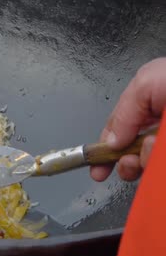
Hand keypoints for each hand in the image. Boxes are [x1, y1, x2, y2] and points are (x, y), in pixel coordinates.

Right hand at [90, 58, 165, 181]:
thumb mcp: (145, 83)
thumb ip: (123, 113)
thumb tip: (111, 142)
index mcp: (151, 110)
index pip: (119, 135)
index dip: (105, 153)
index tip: (97, 171)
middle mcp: (161, 130)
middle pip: (135, 155)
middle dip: (128, 162)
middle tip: (131, 163)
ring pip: (152, 164)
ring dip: (148, 161)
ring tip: (154, 149)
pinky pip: (161, 172)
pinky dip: (158, 167)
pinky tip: (157, 156)